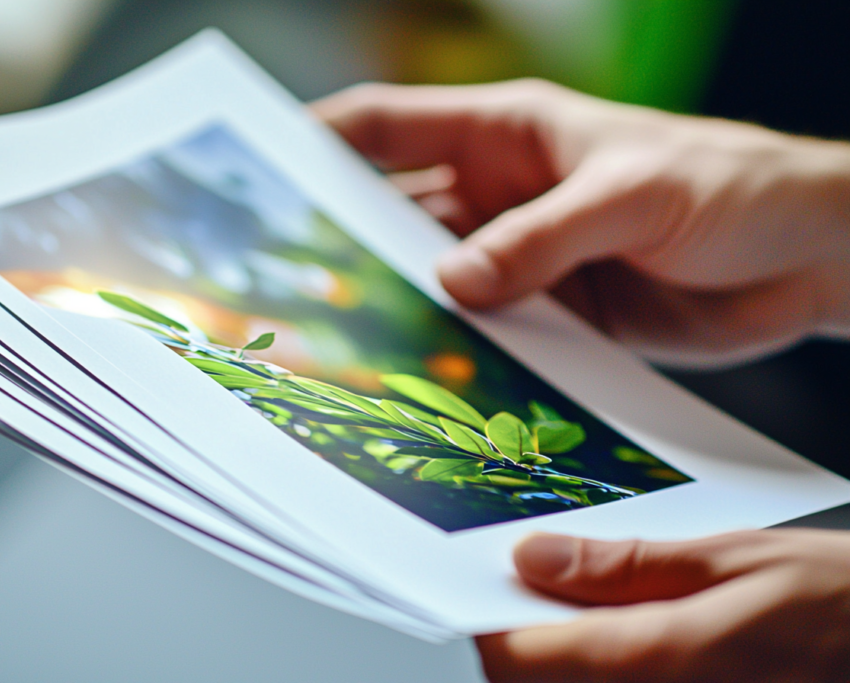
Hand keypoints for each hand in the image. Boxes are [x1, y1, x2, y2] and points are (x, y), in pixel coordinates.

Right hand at [314, 81, 849, 366]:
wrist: (805, 257)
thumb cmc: (733, 187)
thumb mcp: (636, 195)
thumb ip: (541, 239)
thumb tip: (453, 282)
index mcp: (509, 133)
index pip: (390, 125)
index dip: (321, 141)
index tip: (262, 172)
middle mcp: (499, 192)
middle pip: (395, 211)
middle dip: (342, 240)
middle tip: (289, 279)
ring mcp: (518, 254)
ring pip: (431, 277)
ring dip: (396, 304)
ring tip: (342, 339)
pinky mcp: (545, 310)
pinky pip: (481, 327)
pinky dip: (452, 347)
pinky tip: (424, 373)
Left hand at [475, 530, 849, 681]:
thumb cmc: (848, 607)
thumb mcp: (736, 560)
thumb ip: (627, 566)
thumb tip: (535, 558)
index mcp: (662, 664)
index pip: (519, 659)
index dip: (492, 620)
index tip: (492, 584)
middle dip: (531, 638)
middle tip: (548, 584)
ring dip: (569, 658)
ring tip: (604, 609)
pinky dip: (610, 673)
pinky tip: (638, 640)